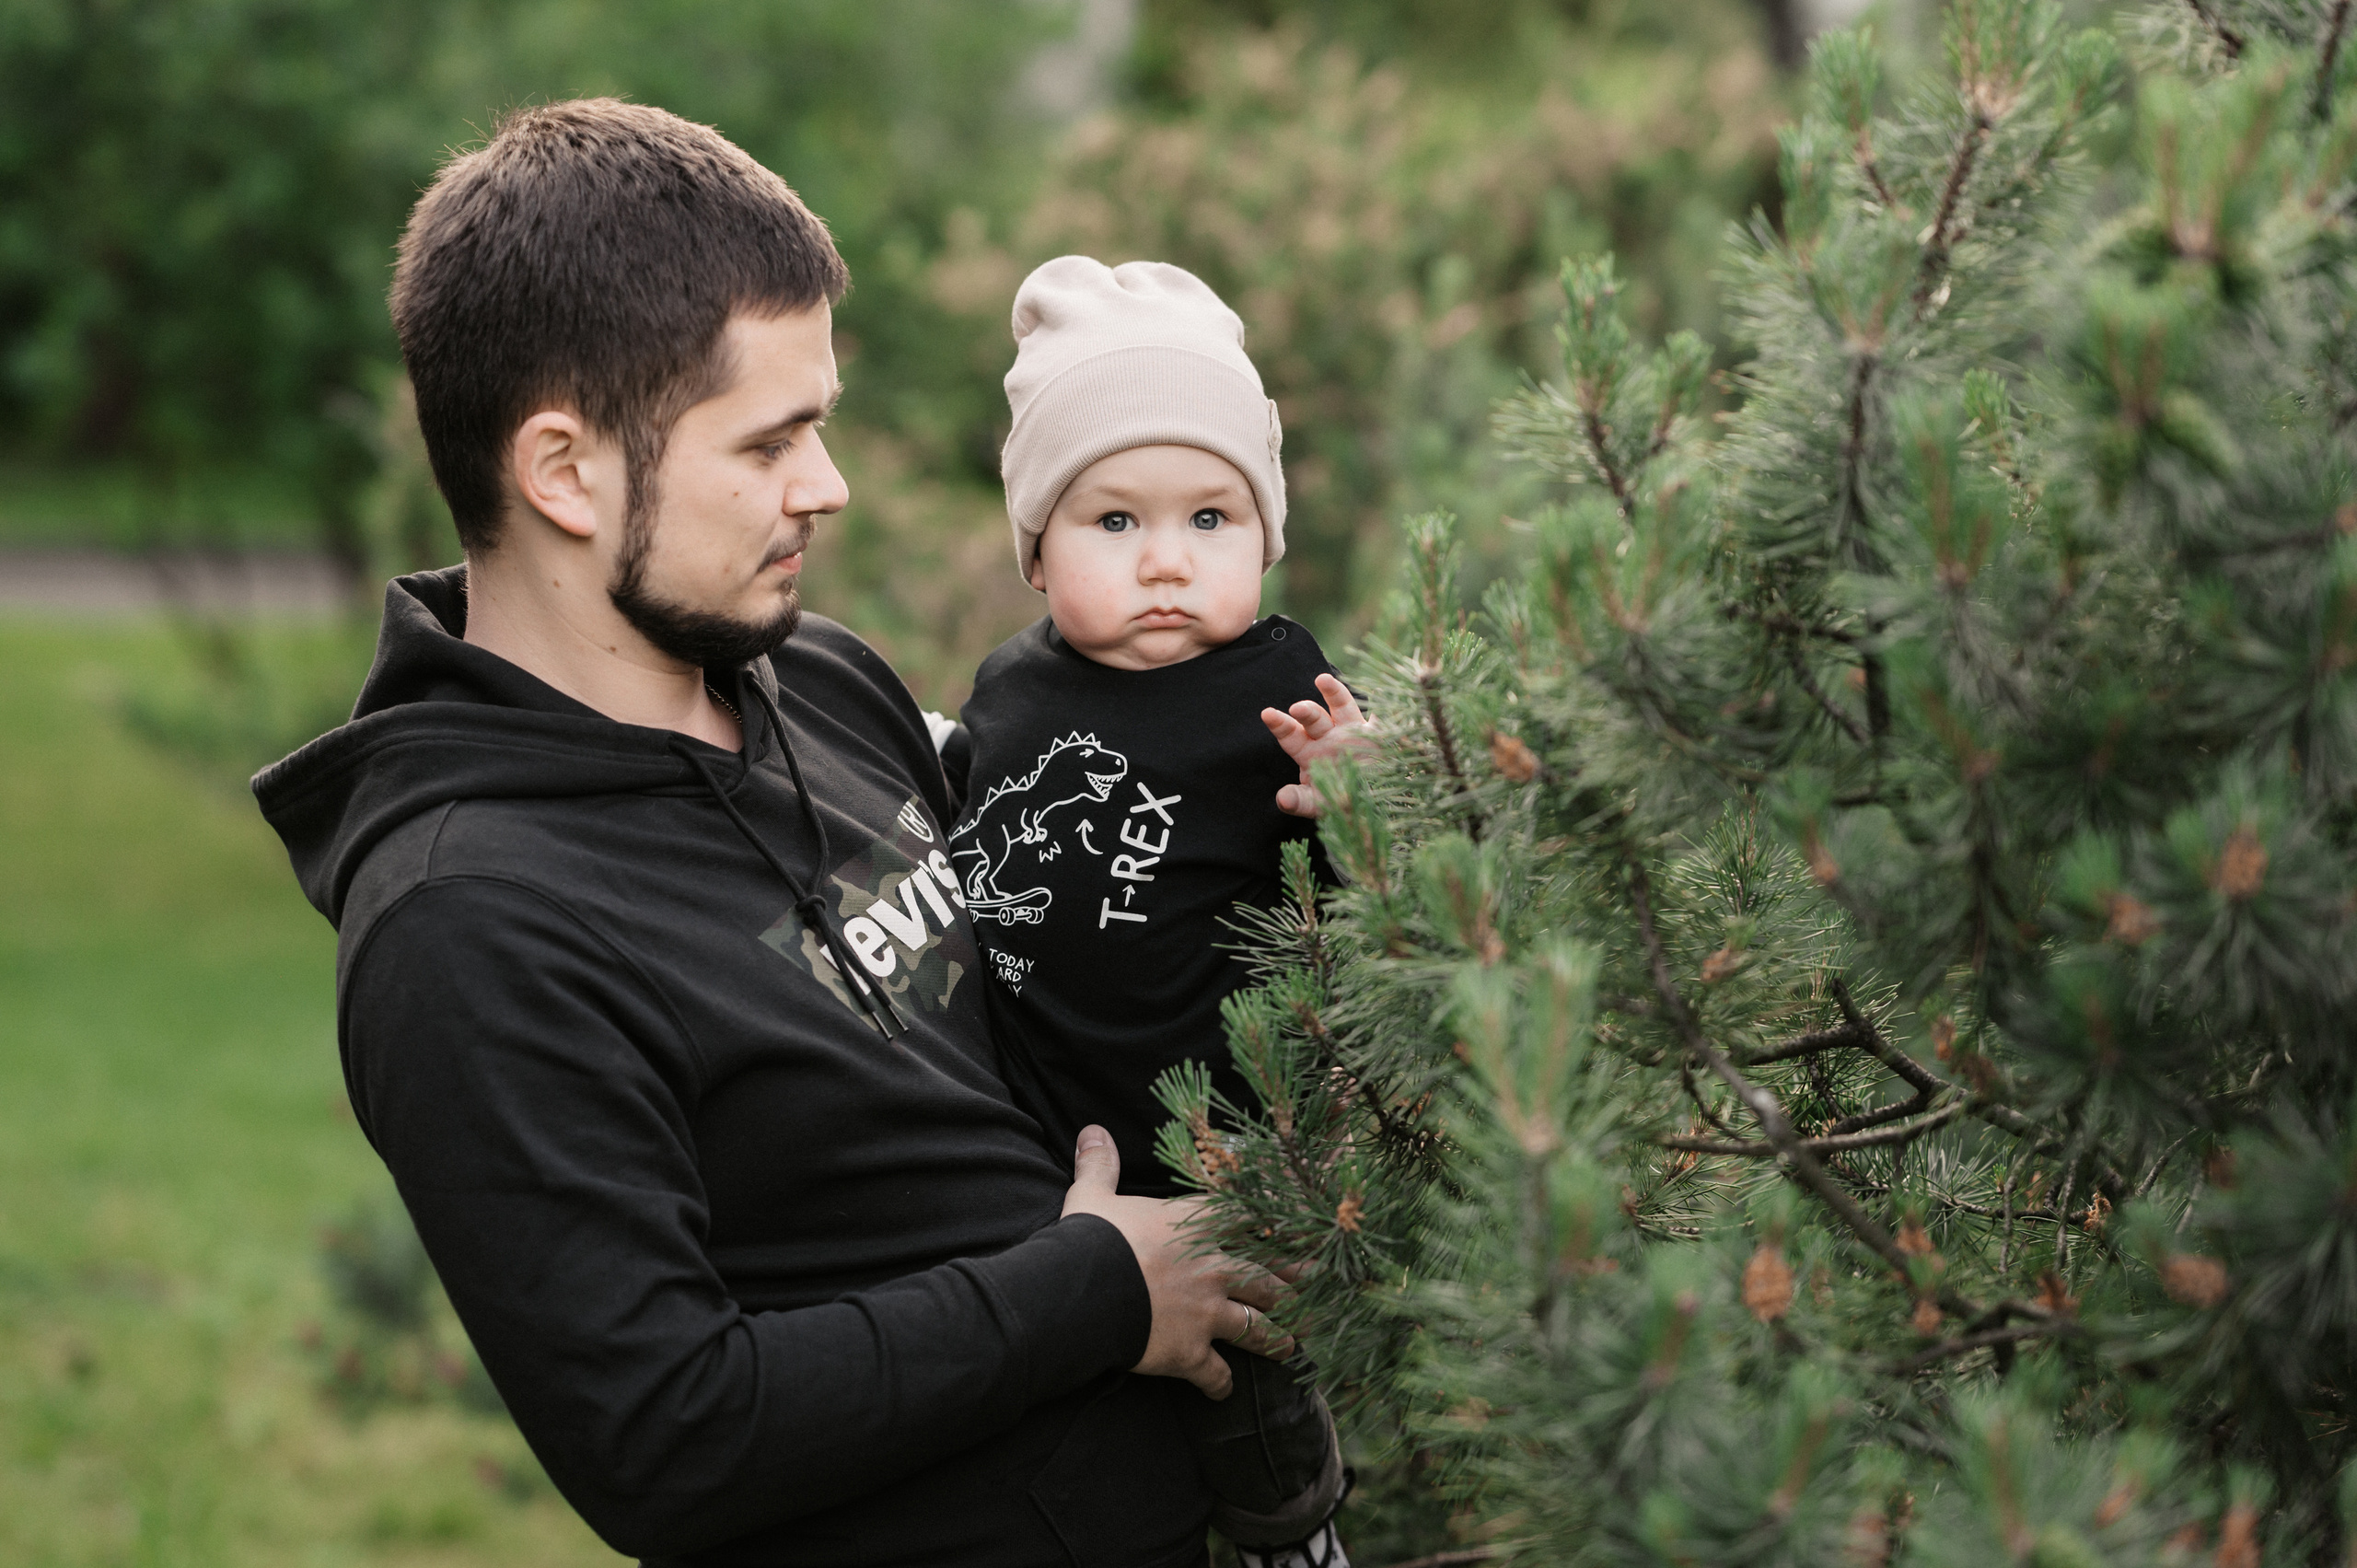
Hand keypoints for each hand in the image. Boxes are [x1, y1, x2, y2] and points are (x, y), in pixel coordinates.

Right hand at [1060, 1125, 1293, 1399]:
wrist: (1082, 1292)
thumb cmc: (1091, 1239)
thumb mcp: (1093, 1196)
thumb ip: (1101, 1165)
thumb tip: (1091, 1130)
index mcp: (1194, 1226)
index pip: (1248, 1219)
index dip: (1275, 1222)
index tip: (1298, 1227)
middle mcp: (1212, 1268)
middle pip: (1267, 1277)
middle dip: (1294, 1284)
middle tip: (1317, 1287)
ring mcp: (1207, 1312)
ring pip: (1257, 1327)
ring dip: (1276, 1339)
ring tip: (1291, 1346)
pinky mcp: (1191, 1352)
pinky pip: (1216, 1373)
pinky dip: (1221, 1385)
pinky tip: (1223, 1391)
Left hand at [1261, 673, 1371, 818]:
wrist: (1373, 800)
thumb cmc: (1339, 799)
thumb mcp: (1318, 804)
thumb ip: (1299, 801)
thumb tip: (1282, 799)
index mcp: (1309, 751)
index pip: (1290, 735)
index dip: (1279, 724)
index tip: (1267, 714)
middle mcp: (1329, 736)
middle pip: (1314, 719)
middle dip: (1306, 712)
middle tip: (1297, 709)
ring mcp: (1353, 731)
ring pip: (1341, 707)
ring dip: (1334, 693)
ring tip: (1323, 680)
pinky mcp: (1379, 735)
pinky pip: (1381, 719)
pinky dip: (1381, 709)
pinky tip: (1379, 696)